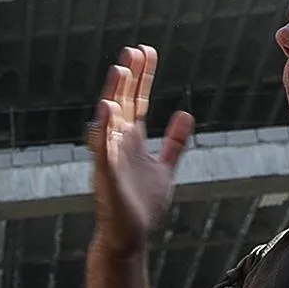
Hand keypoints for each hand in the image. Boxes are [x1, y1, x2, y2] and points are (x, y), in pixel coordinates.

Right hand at [90, 46, 192, 257]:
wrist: (129, 237)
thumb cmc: (143, 206)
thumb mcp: (165, 168)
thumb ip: (174, 142)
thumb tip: (185, 114)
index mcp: (132, 140)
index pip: (137, 100)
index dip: (143, 77)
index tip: (147, 52)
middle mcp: (119, 143)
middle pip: (123, 102)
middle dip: (129, 77)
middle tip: (134, 50)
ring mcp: (110, 157)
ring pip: (110, 120)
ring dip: (113, 94)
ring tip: (119, 69)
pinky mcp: (105, 175)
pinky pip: (102, 148)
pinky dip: (104, 129)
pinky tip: (107, 108)